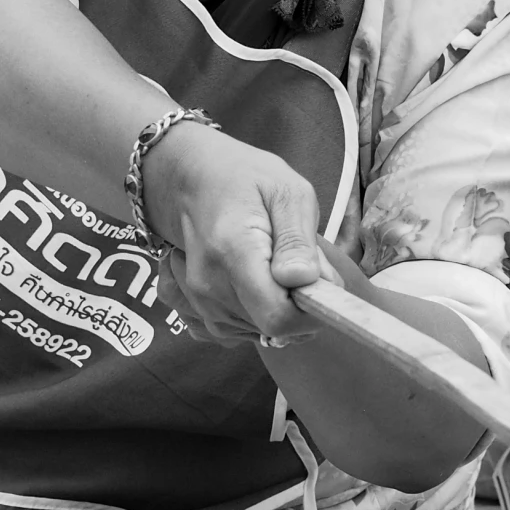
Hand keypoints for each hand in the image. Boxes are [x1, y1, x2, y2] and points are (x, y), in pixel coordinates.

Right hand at [140, 121, 332, 345]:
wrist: (190, 178)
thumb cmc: (244, 179)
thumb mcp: (286, 191)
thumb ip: (298, 239)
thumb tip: (303, 280)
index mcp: (233, 251)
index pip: (277, 317)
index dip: (310, 312)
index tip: (319, 285)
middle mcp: (208, 284)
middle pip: (270, 327)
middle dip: (296, 304)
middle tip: (297, 263)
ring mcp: (198, 300)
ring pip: (257, 331)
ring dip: (276, 306)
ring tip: (272, 263)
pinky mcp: (195, 309)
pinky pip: (238, 331)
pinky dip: (255, 312)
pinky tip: (254, 280)